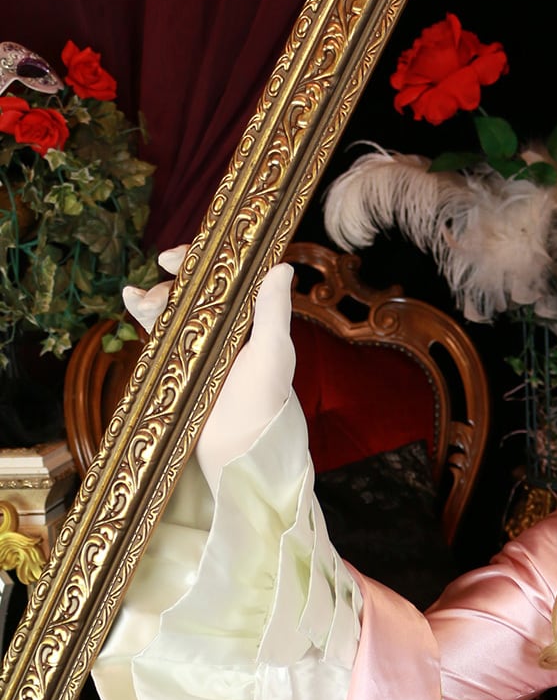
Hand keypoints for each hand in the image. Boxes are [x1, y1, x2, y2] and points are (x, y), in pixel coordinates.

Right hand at [123, 246, 295, 491]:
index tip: (192, 251)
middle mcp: (226, 328)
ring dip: (157, 292)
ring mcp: (199, 344)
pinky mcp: (178, 361)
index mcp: (252, 320)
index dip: (210, 259)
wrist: (239, 447)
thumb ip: (274, 311)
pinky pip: (157, 329)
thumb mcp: (274, 352)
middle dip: (178, 272)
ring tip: (147, 298)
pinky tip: (132, 299)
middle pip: (195, 286)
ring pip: (173, 304)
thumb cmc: (264, 401)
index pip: (230, 278)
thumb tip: (281, 267)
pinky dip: (143, 310)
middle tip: (165, 264)